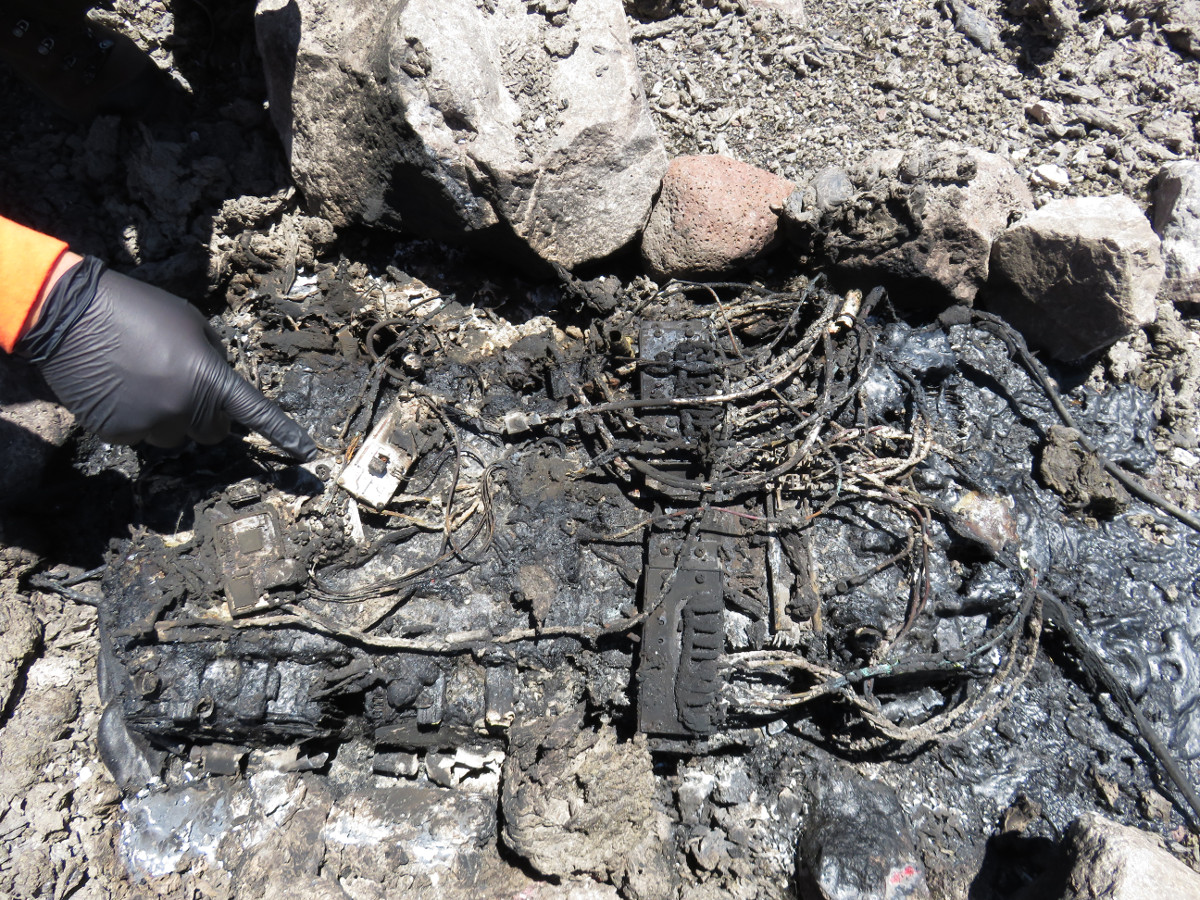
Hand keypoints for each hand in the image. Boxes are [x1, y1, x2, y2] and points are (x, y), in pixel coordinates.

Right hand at [20, 257, 316, 459]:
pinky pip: (137, 436)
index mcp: (210, 376)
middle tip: (181, 386)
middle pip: (211, 433)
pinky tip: (118, 389)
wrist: (72, 315)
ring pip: (172, 437)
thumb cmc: (137, 310)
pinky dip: (131, 419)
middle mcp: (185, 407)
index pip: (255, 412)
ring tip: (141, 380)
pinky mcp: (118, 434)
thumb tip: (219, 384)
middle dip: (204, 416)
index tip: (307, 453)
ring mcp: (151, 423)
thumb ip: (213, 356)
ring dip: (165, 418)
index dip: (282, 434)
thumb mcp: (190, 322)